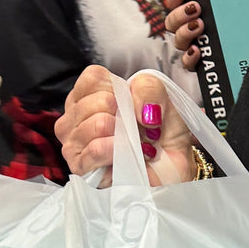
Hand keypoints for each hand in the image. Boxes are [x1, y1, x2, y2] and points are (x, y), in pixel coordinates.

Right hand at [54, 66, 195, 185]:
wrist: (174, 168)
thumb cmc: (163, 133)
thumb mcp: (162, 98)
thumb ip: (148, 88)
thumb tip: (137, 109)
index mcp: (88, 96)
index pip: (92, 77)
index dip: (120, 89)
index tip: (133, 104)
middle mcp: (75, 119)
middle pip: (95, 101)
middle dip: (126, 116)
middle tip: (137, 130)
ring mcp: (74, 145)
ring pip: (95, 124)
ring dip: (126, 135)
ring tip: (134, 144)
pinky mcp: (81, 169)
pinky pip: (96, 149)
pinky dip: (119, 150)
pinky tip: (129, 155)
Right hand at [164, 0, 203, 72]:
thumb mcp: (244, 5)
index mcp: (200, 13)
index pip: (178, 3)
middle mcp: (194, 29)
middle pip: (173, 22)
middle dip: (180, 13)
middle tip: (195, 8)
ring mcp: (196, 47)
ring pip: (179, 40)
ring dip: (184, 31)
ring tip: (199, 26)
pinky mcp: (201, 65)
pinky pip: (188, 63)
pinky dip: (189, 56)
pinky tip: (196, 50)